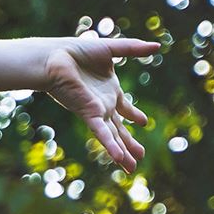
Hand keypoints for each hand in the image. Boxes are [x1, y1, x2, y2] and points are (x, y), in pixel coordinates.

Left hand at [43, 34, 160, 171]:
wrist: (55, 57)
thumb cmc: (76, 52)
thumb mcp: (112, 49)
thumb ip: (134, 49)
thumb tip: (157, 46)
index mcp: (109, 91)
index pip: (125, 107)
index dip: (134, 114)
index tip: (143, 122)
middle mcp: (103, 104)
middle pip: (120, 128)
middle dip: (130, 143)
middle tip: (140, 156)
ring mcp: (96, 111)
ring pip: (113, 136)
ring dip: (123, 152)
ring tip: (132, 168)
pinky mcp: (89, 114)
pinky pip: (102, 132)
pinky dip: (111, 145)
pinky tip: (119, 158)